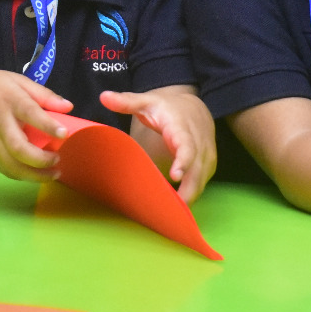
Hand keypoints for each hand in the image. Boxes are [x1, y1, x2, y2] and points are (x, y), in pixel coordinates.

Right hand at [0, 70, 69, 182]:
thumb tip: (69, 107)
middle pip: (18, 148)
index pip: (29, 113)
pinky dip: (23, 176)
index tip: (64, 134)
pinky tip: (37, 175)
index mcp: (9, 100)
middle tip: (58, 158)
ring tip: (54, 174)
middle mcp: (0, 123)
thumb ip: (43, 94)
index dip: (47, 125)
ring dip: (34, 176)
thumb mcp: (16, 80)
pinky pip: (6, 170)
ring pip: (11, 166)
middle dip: (41, 159)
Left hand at [101, 86, 215, 201]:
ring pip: (200, 181)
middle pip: (197, 171)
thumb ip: (127, 102)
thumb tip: (104, 96)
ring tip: (169, 215)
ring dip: (188, 198)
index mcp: (182, 129)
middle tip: (169, 209)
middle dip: (187, 191)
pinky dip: (189, 196)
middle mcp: (199, 145)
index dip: (183, 162)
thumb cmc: (167, 106)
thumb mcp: (148, 101)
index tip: (175, 176)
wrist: (194, 107)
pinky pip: (200, 184)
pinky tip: (174, 209)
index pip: (187, 146)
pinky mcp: (207, 167)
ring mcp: (206, 157)